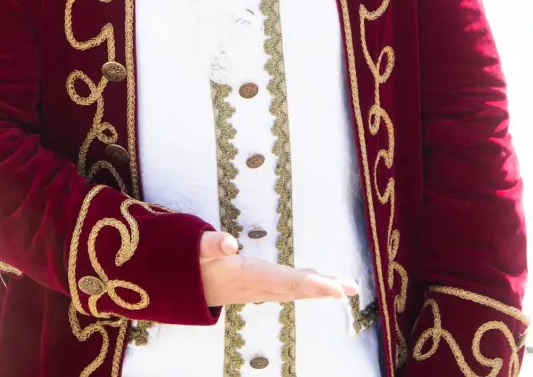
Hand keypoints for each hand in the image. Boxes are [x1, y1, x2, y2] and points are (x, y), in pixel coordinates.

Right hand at [198, 231, 356, 306]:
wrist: (180, 290)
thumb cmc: (188, 265)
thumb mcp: (195, 249)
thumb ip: (211, 244)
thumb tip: (228, 241)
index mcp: (248, 277)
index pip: (286, 282)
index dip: (312, 285)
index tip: (336, 290)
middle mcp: (257, 286)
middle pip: (296, 289)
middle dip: (325, 289)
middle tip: (352, 288)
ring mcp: (258, 289)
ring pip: (294, 291)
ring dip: (319, 289)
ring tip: (345, 287)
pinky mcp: (257, 287)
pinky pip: (287, 289)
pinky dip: (306, 286)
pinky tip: (317, 280)